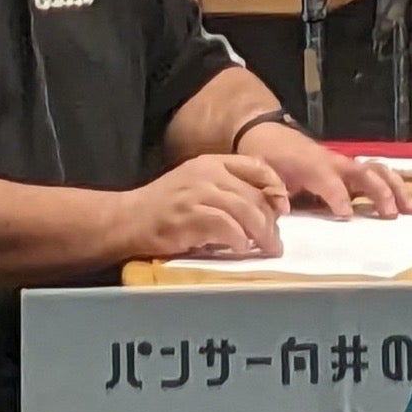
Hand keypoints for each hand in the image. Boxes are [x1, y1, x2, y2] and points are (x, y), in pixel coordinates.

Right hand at [122, 154, 289, 258]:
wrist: (126, 219)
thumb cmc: (165, 207)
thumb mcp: (197, 185)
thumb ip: (227, 189)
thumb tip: (266, 208)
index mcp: (212, 162)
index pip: (255, 165)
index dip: (275, 186)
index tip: (284, 208)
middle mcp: (207, 173)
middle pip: (254, 193)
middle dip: (271, 219)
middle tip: (276, 240)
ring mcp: (197, 193)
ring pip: (245, 210)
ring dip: (261, 233)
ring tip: (268, 248)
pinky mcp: (189, 216)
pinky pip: (226, 226)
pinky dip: (239, 239)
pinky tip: (242, 248)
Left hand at [239, 123, 411, 219]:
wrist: (265, 131)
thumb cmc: (265, 155)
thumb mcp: (261, 172)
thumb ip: (272, 191)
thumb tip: (283, 210)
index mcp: (310, 164)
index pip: (329, 180)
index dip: (338, 196)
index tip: (346, 215)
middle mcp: (333, 161)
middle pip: (363, 172)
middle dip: (380, 192)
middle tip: (391, 214)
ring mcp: (344, 163)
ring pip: (377, 170)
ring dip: (396, 189)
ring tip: (410, 209)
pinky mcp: (349, 168)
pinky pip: (376, 173)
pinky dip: (394, 185)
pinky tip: (406, 202)